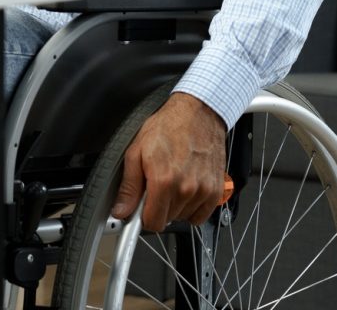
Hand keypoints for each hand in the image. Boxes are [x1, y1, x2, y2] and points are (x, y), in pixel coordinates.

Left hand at [109, 92, 227, 231]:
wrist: (198, 114)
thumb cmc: (168, 127)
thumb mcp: (137, 151)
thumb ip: (129, 186)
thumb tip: (121, 210)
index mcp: (164, 181)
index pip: (153, 223)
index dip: (143, 217)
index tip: (141, 209)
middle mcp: (186, 189)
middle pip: (166, 219)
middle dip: (158, 206)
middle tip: (156, 184)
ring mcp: (203, 191)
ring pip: (182, 216)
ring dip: (175, 205)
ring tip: (173, 180)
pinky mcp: (216, 190)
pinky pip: (201, 215)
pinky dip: (192, 207)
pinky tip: (186, 188)